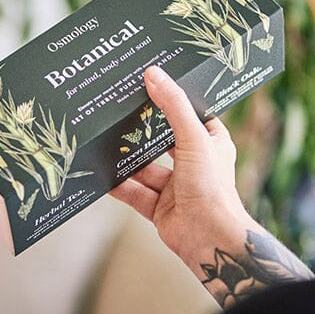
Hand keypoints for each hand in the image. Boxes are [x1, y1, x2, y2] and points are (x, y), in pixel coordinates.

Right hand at [108, 66, 253, 263]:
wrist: (211, 240)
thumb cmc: (213, 188)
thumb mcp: (193, 138)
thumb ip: (173, 106)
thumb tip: (153, 74)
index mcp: (211, 144)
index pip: (192, 115)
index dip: (174, 101)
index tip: (152, 83)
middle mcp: (194, 165)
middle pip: (163, 141)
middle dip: (143, 130)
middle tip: (119, 110)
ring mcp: (176, 188)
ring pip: (146, 168)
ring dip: (128, 159)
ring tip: (104, 140)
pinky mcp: (160, 209)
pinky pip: (135, 193)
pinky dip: (119, 185)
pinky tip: (101, 174)